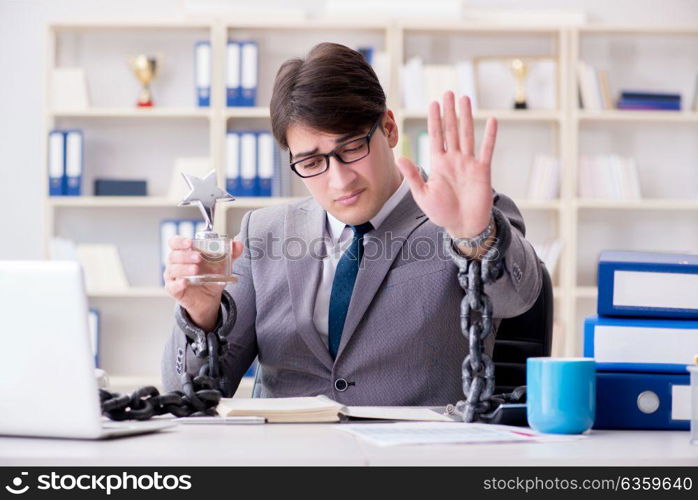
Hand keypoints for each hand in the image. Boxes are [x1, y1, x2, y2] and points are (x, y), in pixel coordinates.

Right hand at [164, 235, 243, 330]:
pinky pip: (172, 286)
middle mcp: (175, 263)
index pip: (175, 242)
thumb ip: (230, 254)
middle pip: (173, 255)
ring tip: (196, 269)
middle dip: (186, 255)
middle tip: (199, 257)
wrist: (209, 298)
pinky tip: (185, 282)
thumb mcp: (222, 265)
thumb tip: (237, 244)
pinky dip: (178, 283)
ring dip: (184, 268)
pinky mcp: (173, 289)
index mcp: (184, 253)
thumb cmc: (210, 277)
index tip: (191, 242)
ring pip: (172, 269)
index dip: (180, 241)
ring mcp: (173, 276)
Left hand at [397, 91, 496, 241]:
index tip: (433, 103)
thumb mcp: (423, 195)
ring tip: (465, 98)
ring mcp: (469, 163)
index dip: (434, 120)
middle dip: (449, 111)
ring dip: (466, 117)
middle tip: (448, 92)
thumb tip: (401, 158)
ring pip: (467, 134)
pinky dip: (490, 136)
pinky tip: (491, 120)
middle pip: (451, 130)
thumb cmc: (442, 213)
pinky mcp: (482, 171)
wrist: (463, 226)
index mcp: (438, 163)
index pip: (436, 136)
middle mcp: (454, 159)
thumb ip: (414, 176)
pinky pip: (487, 150)